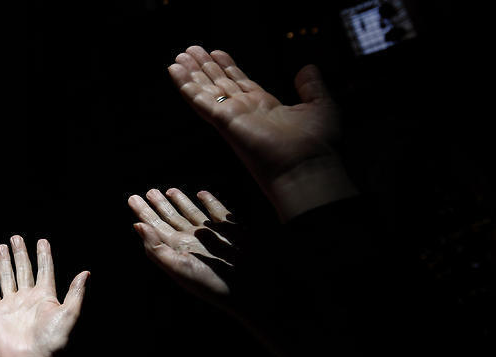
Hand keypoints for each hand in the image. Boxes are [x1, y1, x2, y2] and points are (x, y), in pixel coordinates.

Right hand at [0, 236, 88, 356]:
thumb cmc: (52, 342)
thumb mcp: (70, 313)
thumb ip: (76, 293)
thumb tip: (85, 273)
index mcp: (46, 297)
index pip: (45, 270)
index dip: (44, 256)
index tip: (42, 241)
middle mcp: (28, 299)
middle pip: (24, 270)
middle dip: (21, 254)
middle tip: (16, 238)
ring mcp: (11, 304)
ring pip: (7, 276)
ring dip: (4, 261)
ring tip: (2, 245)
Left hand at [129, 188, 235, 303]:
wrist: (247, 289)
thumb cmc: (210, 282)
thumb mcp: (178, 266)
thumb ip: (156, 247)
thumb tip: (137, 225)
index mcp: (175, 249)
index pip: (155, 227)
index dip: (144, 213)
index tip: (133, 198)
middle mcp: (190, 240)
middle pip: (170, 218)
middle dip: (159, 205)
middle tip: (149, 191)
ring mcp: (210, 234)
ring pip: (191, 213)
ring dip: (180, 202)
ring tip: (169, 191)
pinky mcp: (228, 228)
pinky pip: (216, 212)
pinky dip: (209, 202)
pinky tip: (201, 194)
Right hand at [169, 46, 355, 219]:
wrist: (307, 167)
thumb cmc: (317, 145)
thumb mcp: (320, 105)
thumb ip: (311, 86)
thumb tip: (307, 68)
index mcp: (265, 107)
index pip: (240, 82)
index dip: (227, 66)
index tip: (216, 52)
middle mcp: (245, 111)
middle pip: (219, 84)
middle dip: (205, 67)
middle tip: (190, 50)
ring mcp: (232, 116)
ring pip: (206, 90)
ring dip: (191, 73)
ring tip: (179, 57)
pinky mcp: (224, 121)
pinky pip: (201, 100)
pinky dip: (187, 85)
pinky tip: (175, 71)